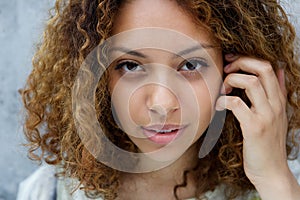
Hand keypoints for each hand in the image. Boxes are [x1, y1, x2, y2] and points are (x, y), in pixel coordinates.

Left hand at [215, 54, 299, 198]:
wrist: (271, 172)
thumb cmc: (267, 144)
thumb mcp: (277, 116)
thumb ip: (277, 94)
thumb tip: (279, 71)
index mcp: (278, 100)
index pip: (269, 67)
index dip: (248, 59)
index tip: (231, 61)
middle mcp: (275, 104)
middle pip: (262, 68)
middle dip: (240, 62)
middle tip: (225, 69)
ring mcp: (266, 115)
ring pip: (251, 82)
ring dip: (231, 80)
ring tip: (222, 89)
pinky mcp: (254, 128)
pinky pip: (237, 104)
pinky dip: (223, 100)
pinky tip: (218, 106)